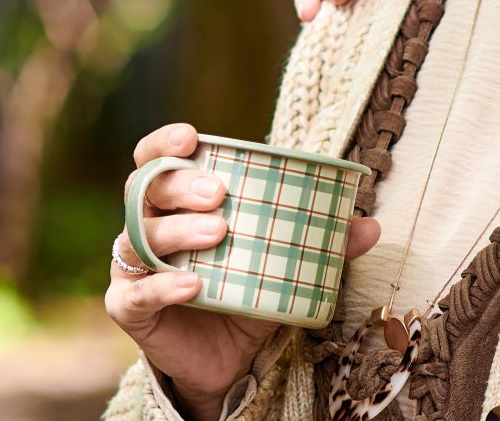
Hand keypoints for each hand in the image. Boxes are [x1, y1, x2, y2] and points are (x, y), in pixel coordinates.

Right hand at [105, 123, 383, 418]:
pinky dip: (162, 286)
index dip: (163, 143)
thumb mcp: (283, 266)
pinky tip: (191, 283)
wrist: (225, 361)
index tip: (191, 137)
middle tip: (219, 193)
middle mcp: (144, 228)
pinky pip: (136, 293)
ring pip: (139, 238)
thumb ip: (321, 244)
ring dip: (177, 230)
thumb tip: (370, 225)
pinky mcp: (128, 308)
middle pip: (144, 192)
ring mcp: (132, 269)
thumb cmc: (245, 295)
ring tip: (219, 233)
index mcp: (174, 204)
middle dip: (180, 185)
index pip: (153, 161)